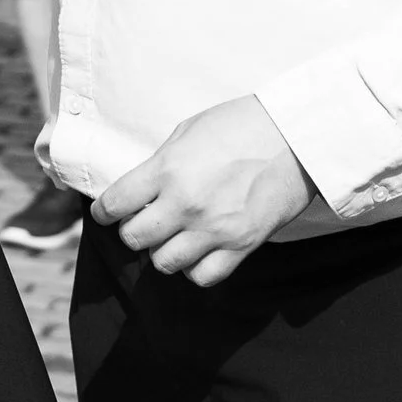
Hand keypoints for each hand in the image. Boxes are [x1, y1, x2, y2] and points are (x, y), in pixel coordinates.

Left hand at [92, 96, 317, 286]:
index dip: (105, 211)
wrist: (296, 136)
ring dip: (163, 251)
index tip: (108, 212)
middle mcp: (186, 203)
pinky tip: (198, 251)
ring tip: (173, 236)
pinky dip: (195, 268)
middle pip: (134, 239)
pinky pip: (203, 276)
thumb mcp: (187, 132)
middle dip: (133, 231)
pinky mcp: (242, 245)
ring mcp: (214, 228)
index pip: (114, 204)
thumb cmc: (241, 125)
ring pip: (164, 263)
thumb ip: (160, 164)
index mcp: (167, 169)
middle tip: (143, 221)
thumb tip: (140, 189)